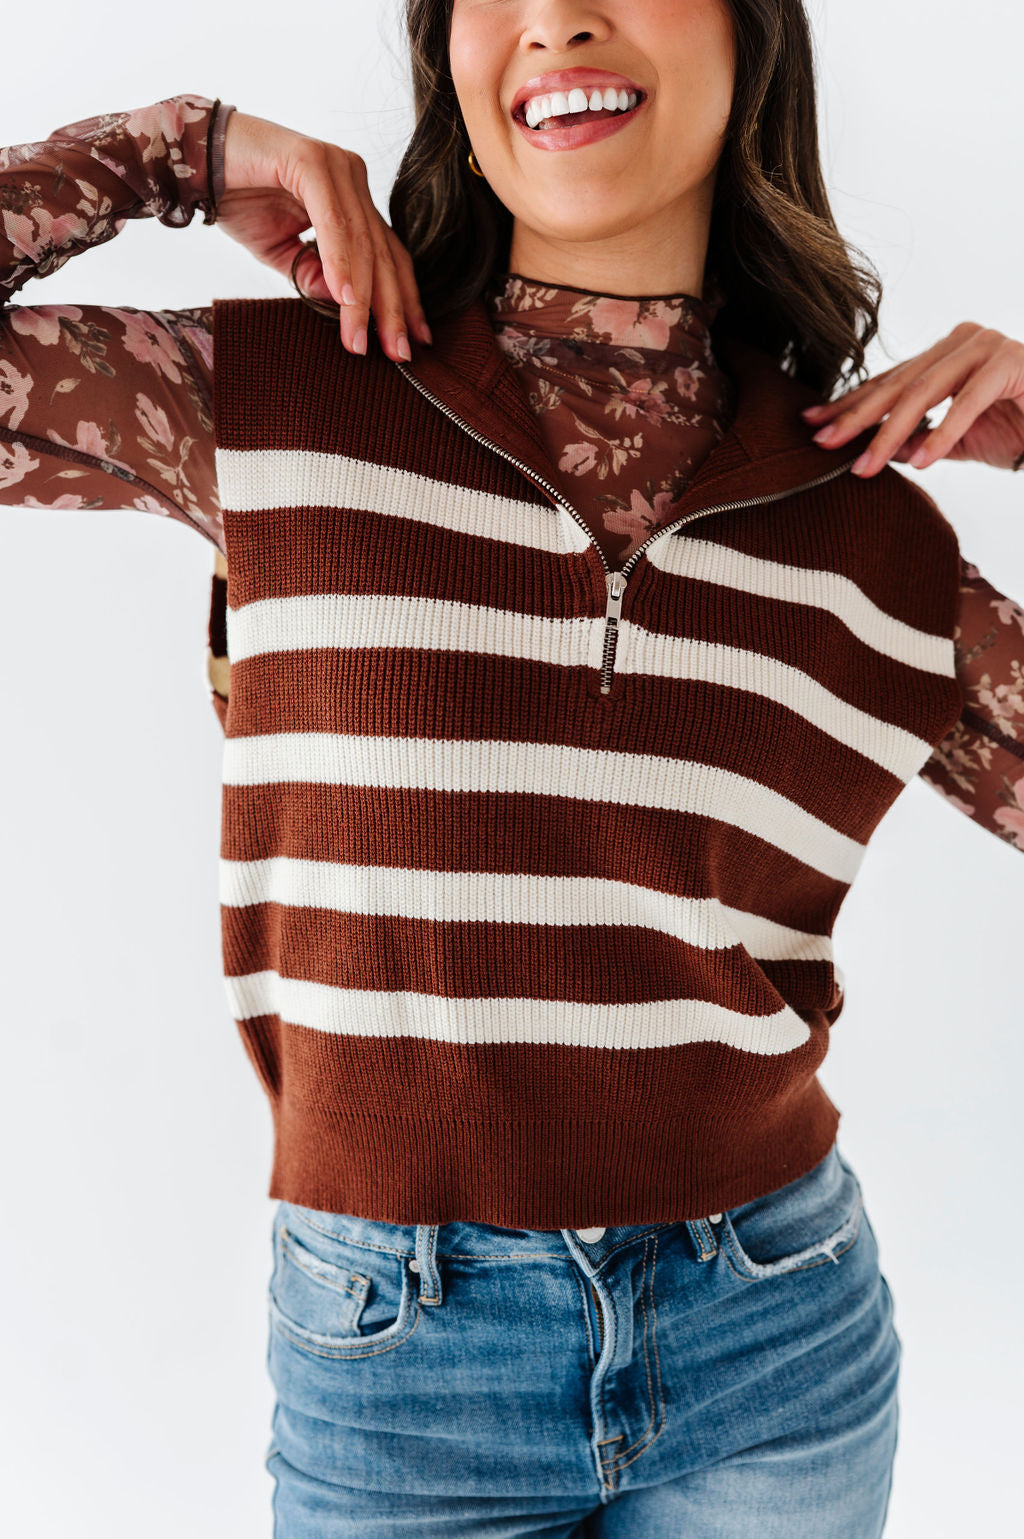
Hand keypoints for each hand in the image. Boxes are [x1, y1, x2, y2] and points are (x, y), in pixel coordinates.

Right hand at [217, 110, 431, 361]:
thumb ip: (314, 275)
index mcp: (351, 197)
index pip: (387, 254)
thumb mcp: (281, 251)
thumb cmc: (237, 197)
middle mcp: (351, 178)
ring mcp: (335, 166)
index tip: (412, 340)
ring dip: (363, 297)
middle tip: (399, 352)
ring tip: (360, 339)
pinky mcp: (311, 161)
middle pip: (383, 252)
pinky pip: (333, 222)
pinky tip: (345, 297)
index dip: (403, 299)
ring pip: (361, 242)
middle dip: (393, 308)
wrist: (191, 159)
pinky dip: (340, 262)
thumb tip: (345, 304)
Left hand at [800, 322, 1023, 476]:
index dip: (851, 405)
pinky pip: (968, 403)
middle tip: (823, 444)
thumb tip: (874, 452)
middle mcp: (962, 341)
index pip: (889, 381)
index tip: (813, 426)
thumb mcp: (955, 441)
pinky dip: (943, 434)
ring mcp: (987, 347)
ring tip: (865, 466)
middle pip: (898, 384)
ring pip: (925, 392)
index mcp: (945, 354)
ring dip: (890, 433)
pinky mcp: (1010, 363)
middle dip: (857, 417)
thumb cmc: (1016, 430)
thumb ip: (916, 440)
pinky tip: (921, 462)